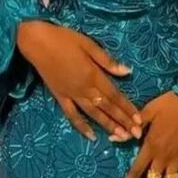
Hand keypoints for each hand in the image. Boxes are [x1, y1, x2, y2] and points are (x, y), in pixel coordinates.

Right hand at [17, 20, 142, 141]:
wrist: (37, 42)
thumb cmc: (65, 39)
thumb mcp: (88, 44)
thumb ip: (107, 61)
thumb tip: (127, 71)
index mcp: (93, 75)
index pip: (115, 95)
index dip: (128, 108)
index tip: (140, 120)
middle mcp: (84, 88)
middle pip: (107, 107)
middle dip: (123, 121)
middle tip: (136, 136)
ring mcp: (71, 94)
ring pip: (93, 114)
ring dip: (107, 126)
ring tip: (120, 138)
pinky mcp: (59, 97)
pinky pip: (72, 115)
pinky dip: (81, 126)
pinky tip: (91, 136)